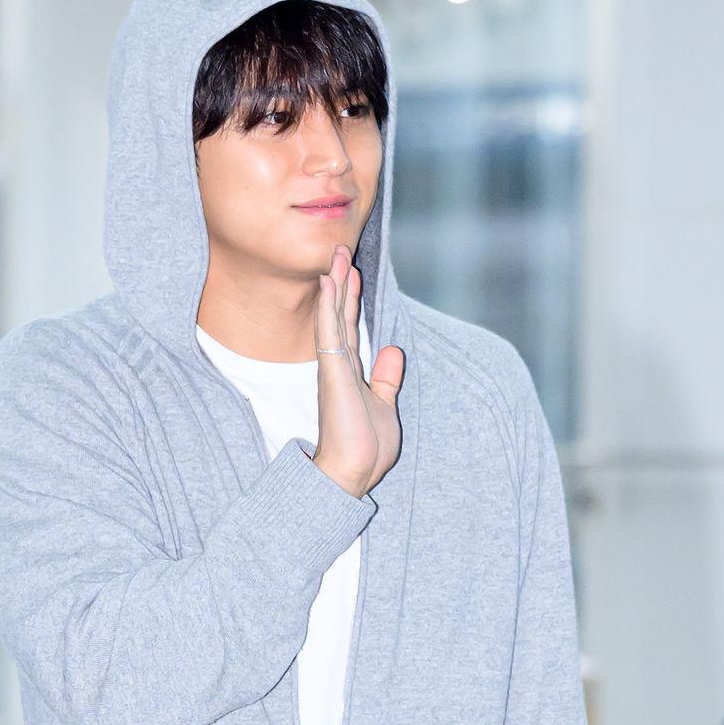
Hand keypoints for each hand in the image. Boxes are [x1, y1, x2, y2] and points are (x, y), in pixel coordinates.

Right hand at [311, 242, 404, 497]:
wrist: (353, 472)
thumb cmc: (366, 448)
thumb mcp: (385, 405)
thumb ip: (386, 379)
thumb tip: (393, 350)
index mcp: (350, 375)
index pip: (350, 329)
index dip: (351, 301)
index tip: (352, 274)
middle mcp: (338, 367)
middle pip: (341, 317)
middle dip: (341, 285)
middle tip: (339, 252)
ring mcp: (334, 369)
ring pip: (333, 318)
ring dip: (334, 286)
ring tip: (334, 257)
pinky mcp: (333, 374)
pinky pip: (330, 334)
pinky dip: (330, 308)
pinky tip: (330, 284)